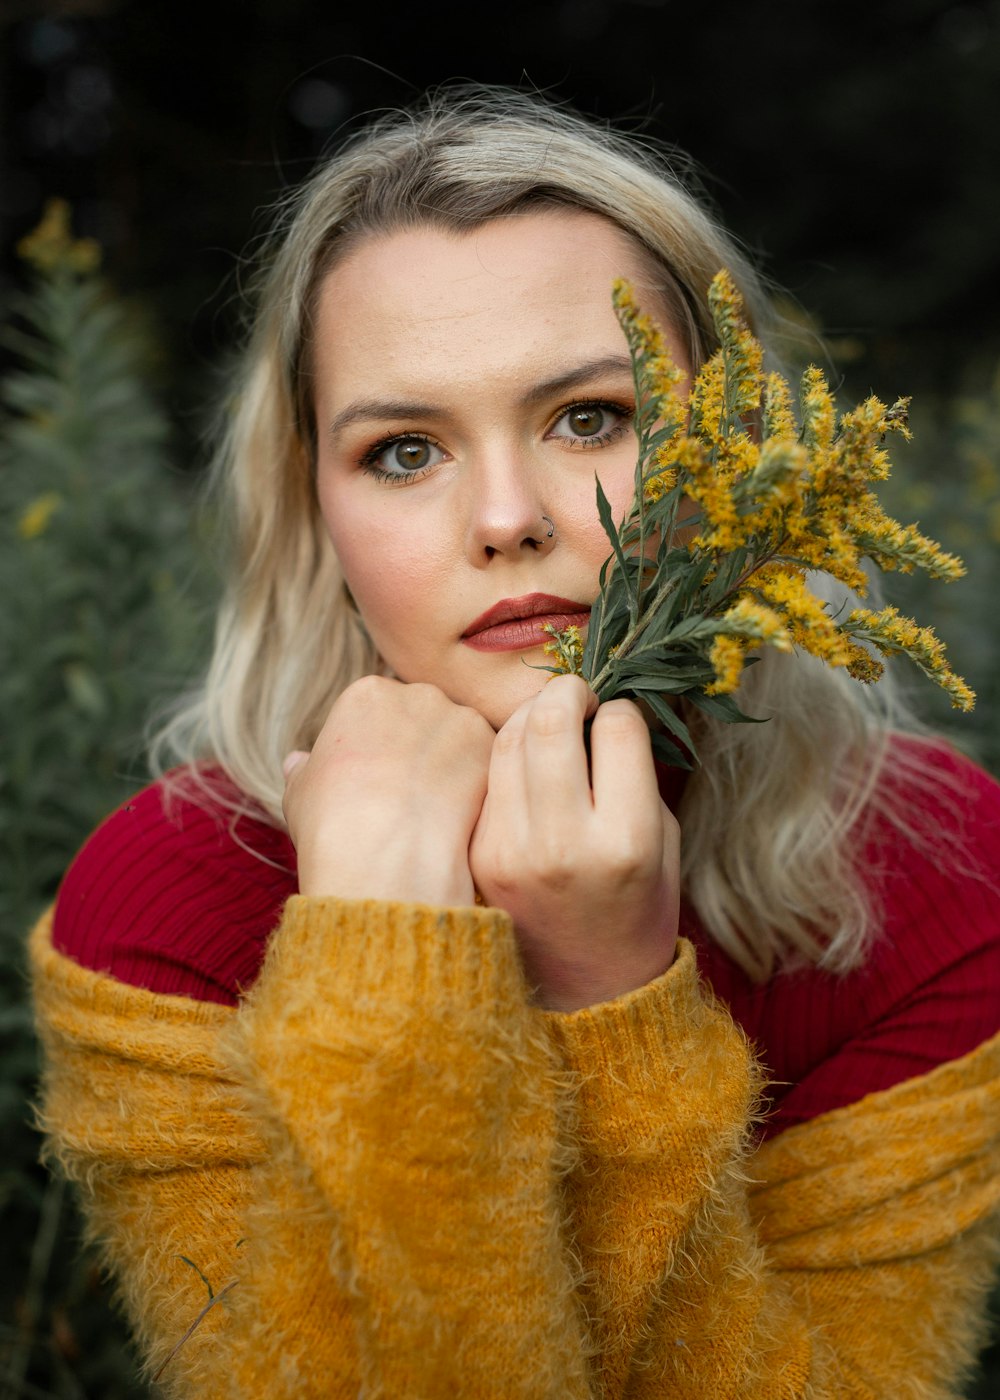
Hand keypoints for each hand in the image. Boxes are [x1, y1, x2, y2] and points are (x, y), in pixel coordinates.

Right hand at [283, 676, 493, 905]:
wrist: (385, 855)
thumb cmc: (333, 823)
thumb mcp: (299, 793)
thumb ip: (304, 769)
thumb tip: (298, 762)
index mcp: (366, 693)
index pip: (378, 712)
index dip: (377, 749)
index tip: (374, 782)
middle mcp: (416, 693)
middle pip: (422, 717)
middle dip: (418, 748)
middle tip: (408, 796)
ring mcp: (458, 718)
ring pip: (457, 738)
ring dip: (450, 765)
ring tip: (433, 811)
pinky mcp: (490, 749)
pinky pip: (484, 763)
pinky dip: (475, 786)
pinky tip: (458, 817)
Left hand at [469, 675, 679, 1010]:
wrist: (584, 991)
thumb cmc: (637, 910)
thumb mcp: (663, 845)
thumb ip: (637, 778)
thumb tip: (606, 712)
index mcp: (626, 841)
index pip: (618, 730)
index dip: (621, 712)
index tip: (619, 721)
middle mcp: (564, 843)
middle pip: (552, 722)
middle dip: (568, 691)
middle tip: (578, 695)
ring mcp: (512, 850)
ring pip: (510, 738)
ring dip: (534, 714)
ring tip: (551, 721)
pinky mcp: (479, 855)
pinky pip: (489, 775)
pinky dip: (508, 753)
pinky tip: (527, 760)